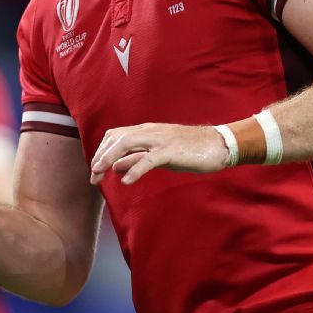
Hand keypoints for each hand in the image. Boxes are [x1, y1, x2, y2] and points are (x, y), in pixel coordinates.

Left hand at [90, 123, 228, 185]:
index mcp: (147, 131)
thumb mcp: (159, 155)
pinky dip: (135, 169)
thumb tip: (116, 166)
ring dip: (109, 158)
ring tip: (99, 174)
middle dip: (100, 156)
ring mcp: (161, 140)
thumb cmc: (191, 150)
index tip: (95, 169)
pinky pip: (149, 159)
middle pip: (116, 138)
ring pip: (127, 143)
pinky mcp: (172, 151)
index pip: (115, 135)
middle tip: (93, 177)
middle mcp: (150, 132)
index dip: (101, 151)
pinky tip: (126, 181)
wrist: (220, 144)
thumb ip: (138, 158)